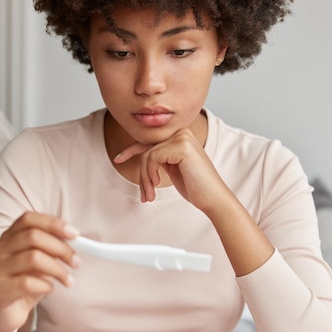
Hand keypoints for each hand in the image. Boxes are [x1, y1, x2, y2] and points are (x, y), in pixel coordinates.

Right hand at [0, 212, 78, 331]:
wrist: (2, 313)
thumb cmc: (23, 283)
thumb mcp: (38, 263)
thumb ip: (50, 249)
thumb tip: (74, 241)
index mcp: (9, 236)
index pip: (29, 219)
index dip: (53, 223)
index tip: (74, 234)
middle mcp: (0, 249)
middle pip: (33, 236)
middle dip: (61, 248)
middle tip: (76, 262)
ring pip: (33, 258)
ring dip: (57, 269)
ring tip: (67, 280)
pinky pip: (27, 283)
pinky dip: (45, 285)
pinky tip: (50, 289)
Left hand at [114, 128, 228, 209]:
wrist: (212, 198)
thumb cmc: (194, 186)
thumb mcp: (172, 168)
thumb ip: (160, 158)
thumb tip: (140, 154)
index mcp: (179, 136)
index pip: (149, 141)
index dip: (131, 150)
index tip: (118, 159)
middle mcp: (181, 133)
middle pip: (147, 149)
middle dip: (141, 174)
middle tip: (144, 195)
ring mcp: (182, 137)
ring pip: (148, 156)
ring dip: (145, 179)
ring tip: (149, 195)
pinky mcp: (181, 146)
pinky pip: (152, 158)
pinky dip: (150, 174)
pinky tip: (157, 184)